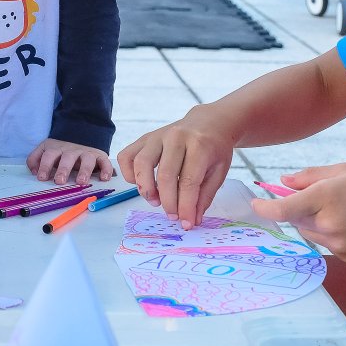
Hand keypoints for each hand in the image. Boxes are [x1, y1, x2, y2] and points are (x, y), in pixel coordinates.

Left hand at [27, 138, 113, 185]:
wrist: (83, 132)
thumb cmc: (61, 149)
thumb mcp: (46, 149)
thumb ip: (36, 159)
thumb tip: (34, 172)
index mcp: (56, 148)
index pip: (49, 155)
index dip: (45, 166)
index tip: (42, 177)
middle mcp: (72, 150)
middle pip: (67, 158)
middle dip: (63, 169)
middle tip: (59, 181)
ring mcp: (86, 152)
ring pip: (86, 160)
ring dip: (84, 171)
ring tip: (81, 182)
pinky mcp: (99, 156)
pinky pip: (104, 162)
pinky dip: (106, 170)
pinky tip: (104, 178)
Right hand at [116, 110, 236, 227]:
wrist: (208, 122)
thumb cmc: (214, 148)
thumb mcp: (219, 171)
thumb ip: (204, 196)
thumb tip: (191, 220)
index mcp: (199, 145)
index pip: (189, 181)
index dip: (186, 206)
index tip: (186, 223)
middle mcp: (176, 137)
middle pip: (165, 175)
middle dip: (168, 202)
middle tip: (173, 216)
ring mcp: (157, 136)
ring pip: (141, 164)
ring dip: (145, 188)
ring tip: (155, 201)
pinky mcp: (144, 138)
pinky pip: (127, 156)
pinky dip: (129, 173)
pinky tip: (140, 183)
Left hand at [248, 164, 345, 261]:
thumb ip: (310, 176)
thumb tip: (283, 182)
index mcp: (326, 197)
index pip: (282, 209)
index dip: (265, 208)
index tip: (255, 204)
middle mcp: (329, 224)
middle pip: (296, 220)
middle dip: (299, 209)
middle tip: (319, 197)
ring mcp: (338, 244)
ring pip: (310, 233)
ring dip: (314, 222)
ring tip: (344, 209)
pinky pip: (327, 244)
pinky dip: (330, 233)